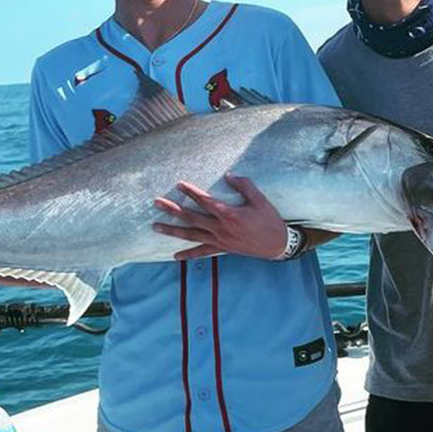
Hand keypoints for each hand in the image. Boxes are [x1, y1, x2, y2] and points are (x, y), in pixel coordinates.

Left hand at [153, 174, 287, 260]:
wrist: (277, 244)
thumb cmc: (269, 220)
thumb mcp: (260, 200)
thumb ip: (244, 186)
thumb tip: (229, 175)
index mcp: (229, 213)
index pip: (205, 200)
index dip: (191, 191)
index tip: (178, 184)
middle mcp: (220, 228)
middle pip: (191, 217)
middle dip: (172, 209)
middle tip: (157, 202)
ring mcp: (219, 240)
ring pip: (191, 235)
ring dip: (172, 230)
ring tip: (155, 226)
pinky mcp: (222, 249)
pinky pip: (202, 252)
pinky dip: (188, 254)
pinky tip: (175, 256)